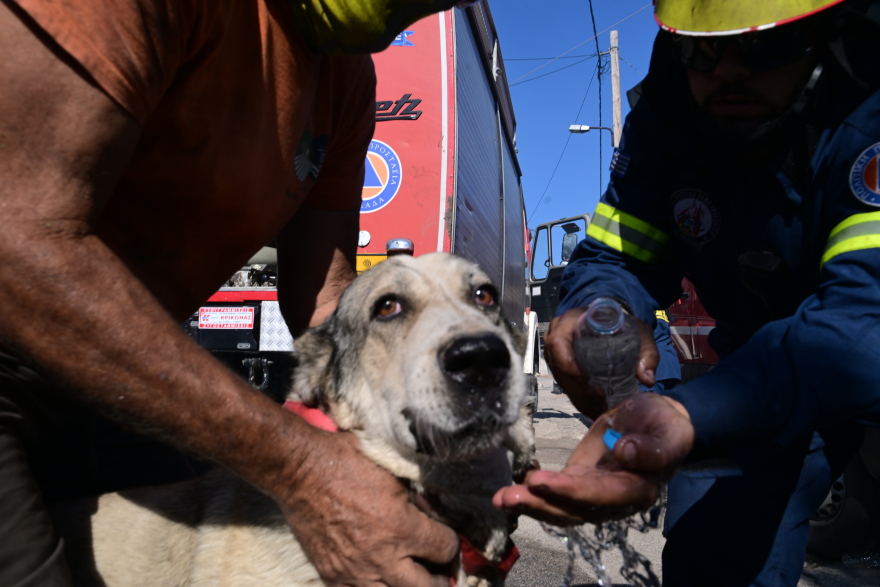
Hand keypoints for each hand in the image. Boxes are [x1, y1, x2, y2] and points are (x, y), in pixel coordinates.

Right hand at [280, 430, 457, 586]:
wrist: (301, 472)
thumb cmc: (347, 462)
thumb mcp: (394, 471)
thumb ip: (419, 499)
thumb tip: (438, 513)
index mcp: (401, 526)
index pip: (445, 549)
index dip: (451, 544)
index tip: (447, 539)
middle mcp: (382, 556)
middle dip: (440, 579)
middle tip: (441, 571)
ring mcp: (356, 571)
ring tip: (412, 579)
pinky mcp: (333, 576)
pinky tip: (381, 580)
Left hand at [492, 393, 693, 525]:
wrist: (660, 423)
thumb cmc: (666, 427)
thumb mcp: (669, 432)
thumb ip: (652, 448)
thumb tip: (624, 451)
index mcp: (636, 491)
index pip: (600, 495)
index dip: (570, 491)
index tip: (541, 482)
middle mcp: (612, 501)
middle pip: (573, 509)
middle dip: (539, 504)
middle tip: (507, 497)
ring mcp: (594, 493)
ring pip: (560, 506)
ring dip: (530, 503)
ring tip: (501, 497)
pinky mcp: (580, 480)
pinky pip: (556, 491)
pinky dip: (533, 491)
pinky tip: (511, 488)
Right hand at [544, 307, 659, 418]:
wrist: (614, 323)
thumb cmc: (624, 325)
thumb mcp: (640, 333)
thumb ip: (647, 353)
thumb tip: (646, 379)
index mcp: (570, 322)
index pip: (557, 343)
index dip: (566, 363)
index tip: (586, 378)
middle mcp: (558, 338)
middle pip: (559, 368)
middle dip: (578, 388)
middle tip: (601, 398)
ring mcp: (557, 355)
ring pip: (562, 381)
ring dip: (580, 398)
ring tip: (601, 407)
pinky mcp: (562, 368)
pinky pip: (566, 386)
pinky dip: (580, 400)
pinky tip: (596, 408)